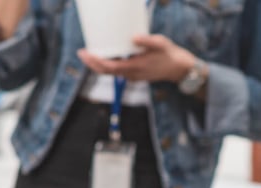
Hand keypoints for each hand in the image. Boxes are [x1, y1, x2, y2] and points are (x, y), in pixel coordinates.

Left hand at [77, 34, 196, 82]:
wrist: (178, 68)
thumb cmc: (169, 54)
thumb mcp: (160, 43)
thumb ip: (147, 40)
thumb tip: (133, 37)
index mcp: (134, 67)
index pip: (109, 67)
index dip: (95, 61)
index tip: (86, 53)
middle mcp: (131, 74)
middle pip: (105, 72)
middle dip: (92, 63)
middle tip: (82, 52)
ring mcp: (132, 76)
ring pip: (110, 73)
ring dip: (98, 65)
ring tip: (89, 53)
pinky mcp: (134, 74)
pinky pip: (116, 71)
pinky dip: (107, 65)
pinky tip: (105, 56)